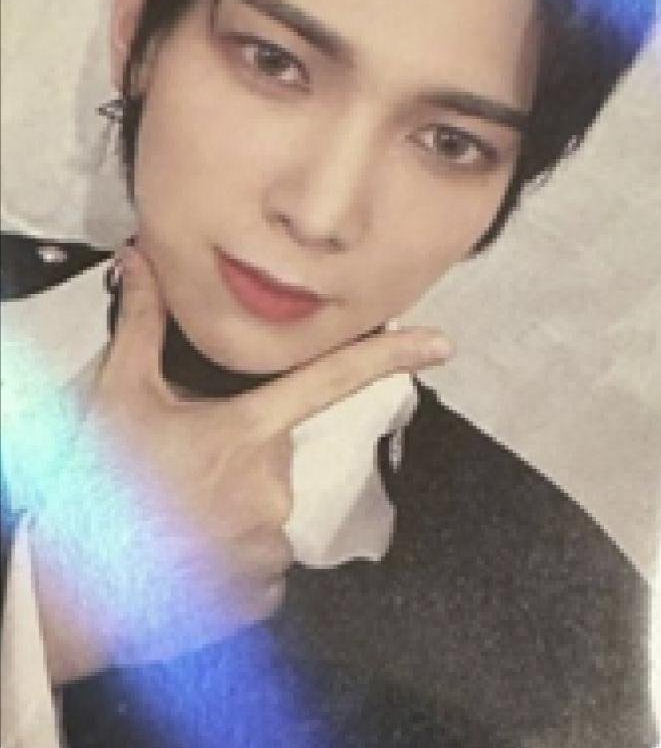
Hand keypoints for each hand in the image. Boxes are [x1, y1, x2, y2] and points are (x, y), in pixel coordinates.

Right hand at [29, 245, 452, 682]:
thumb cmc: (99, 484)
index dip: (388, 357)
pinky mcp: (261, 594)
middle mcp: (273, 488)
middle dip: (238, 454)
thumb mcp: (118, 395)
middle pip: (274, 454)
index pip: (329, 381)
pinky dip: (231, 554)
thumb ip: (141, 324)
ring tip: (176, 516)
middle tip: (181, 469)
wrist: (73, 591)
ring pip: (265, 510)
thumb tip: (140, 256)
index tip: (441, 342)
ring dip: (231, 507)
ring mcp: (271, 548)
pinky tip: (189, 554)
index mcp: (248, 433)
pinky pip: (261, 561)